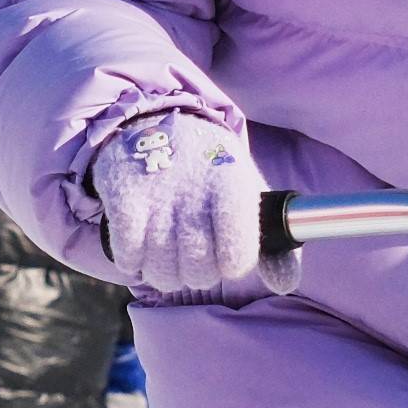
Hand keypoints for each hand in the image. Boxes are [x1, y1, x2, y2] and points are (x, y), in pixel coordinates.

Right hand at [68, 109, 277, 304]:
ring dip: (163, 273)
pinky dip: (132, 262)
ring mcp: (157, 195)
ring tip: (166, 255)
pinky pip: (128, 257)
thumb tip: (283, 285)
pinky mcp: (124, 198)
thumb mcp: (247, 195)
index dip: (232, 264)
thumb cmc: (210, 171)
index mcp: (234, 186)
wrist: (154, 122)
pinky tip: (139, 248)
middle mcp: (196, 190)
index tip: (226, 253)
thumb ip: (273, 244)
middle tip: (192, 254)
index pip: (238, 256)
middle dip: (197, 273)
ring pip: (161, 272)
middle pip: (199, 272)